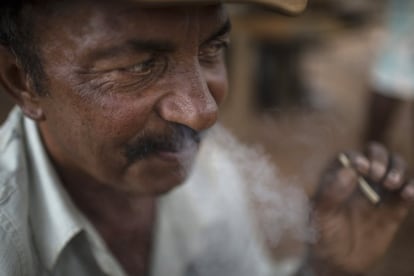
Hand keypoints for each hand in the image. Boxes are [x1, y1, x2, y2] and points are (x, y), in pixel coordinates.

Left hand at [309, 142, 413, 274]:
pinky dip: (412, 187)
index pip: (351, 156)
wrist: (337, 262)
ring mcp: (378, 193)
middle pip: (376, 154)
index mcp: (339, 177)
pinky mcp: (394, 210)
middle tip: (376, 174)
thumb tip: (348, 171)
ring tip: (391, 183)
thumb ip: (330, 193)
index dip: (358, 157)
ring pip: (395, 168)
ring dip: (398, 169)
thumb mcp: (320, 215)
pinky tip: (408, 194)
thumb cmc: (322, 235)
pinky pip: (407, 193)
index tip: (362, 168)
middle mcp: (360, 181)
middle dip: (380, 157)